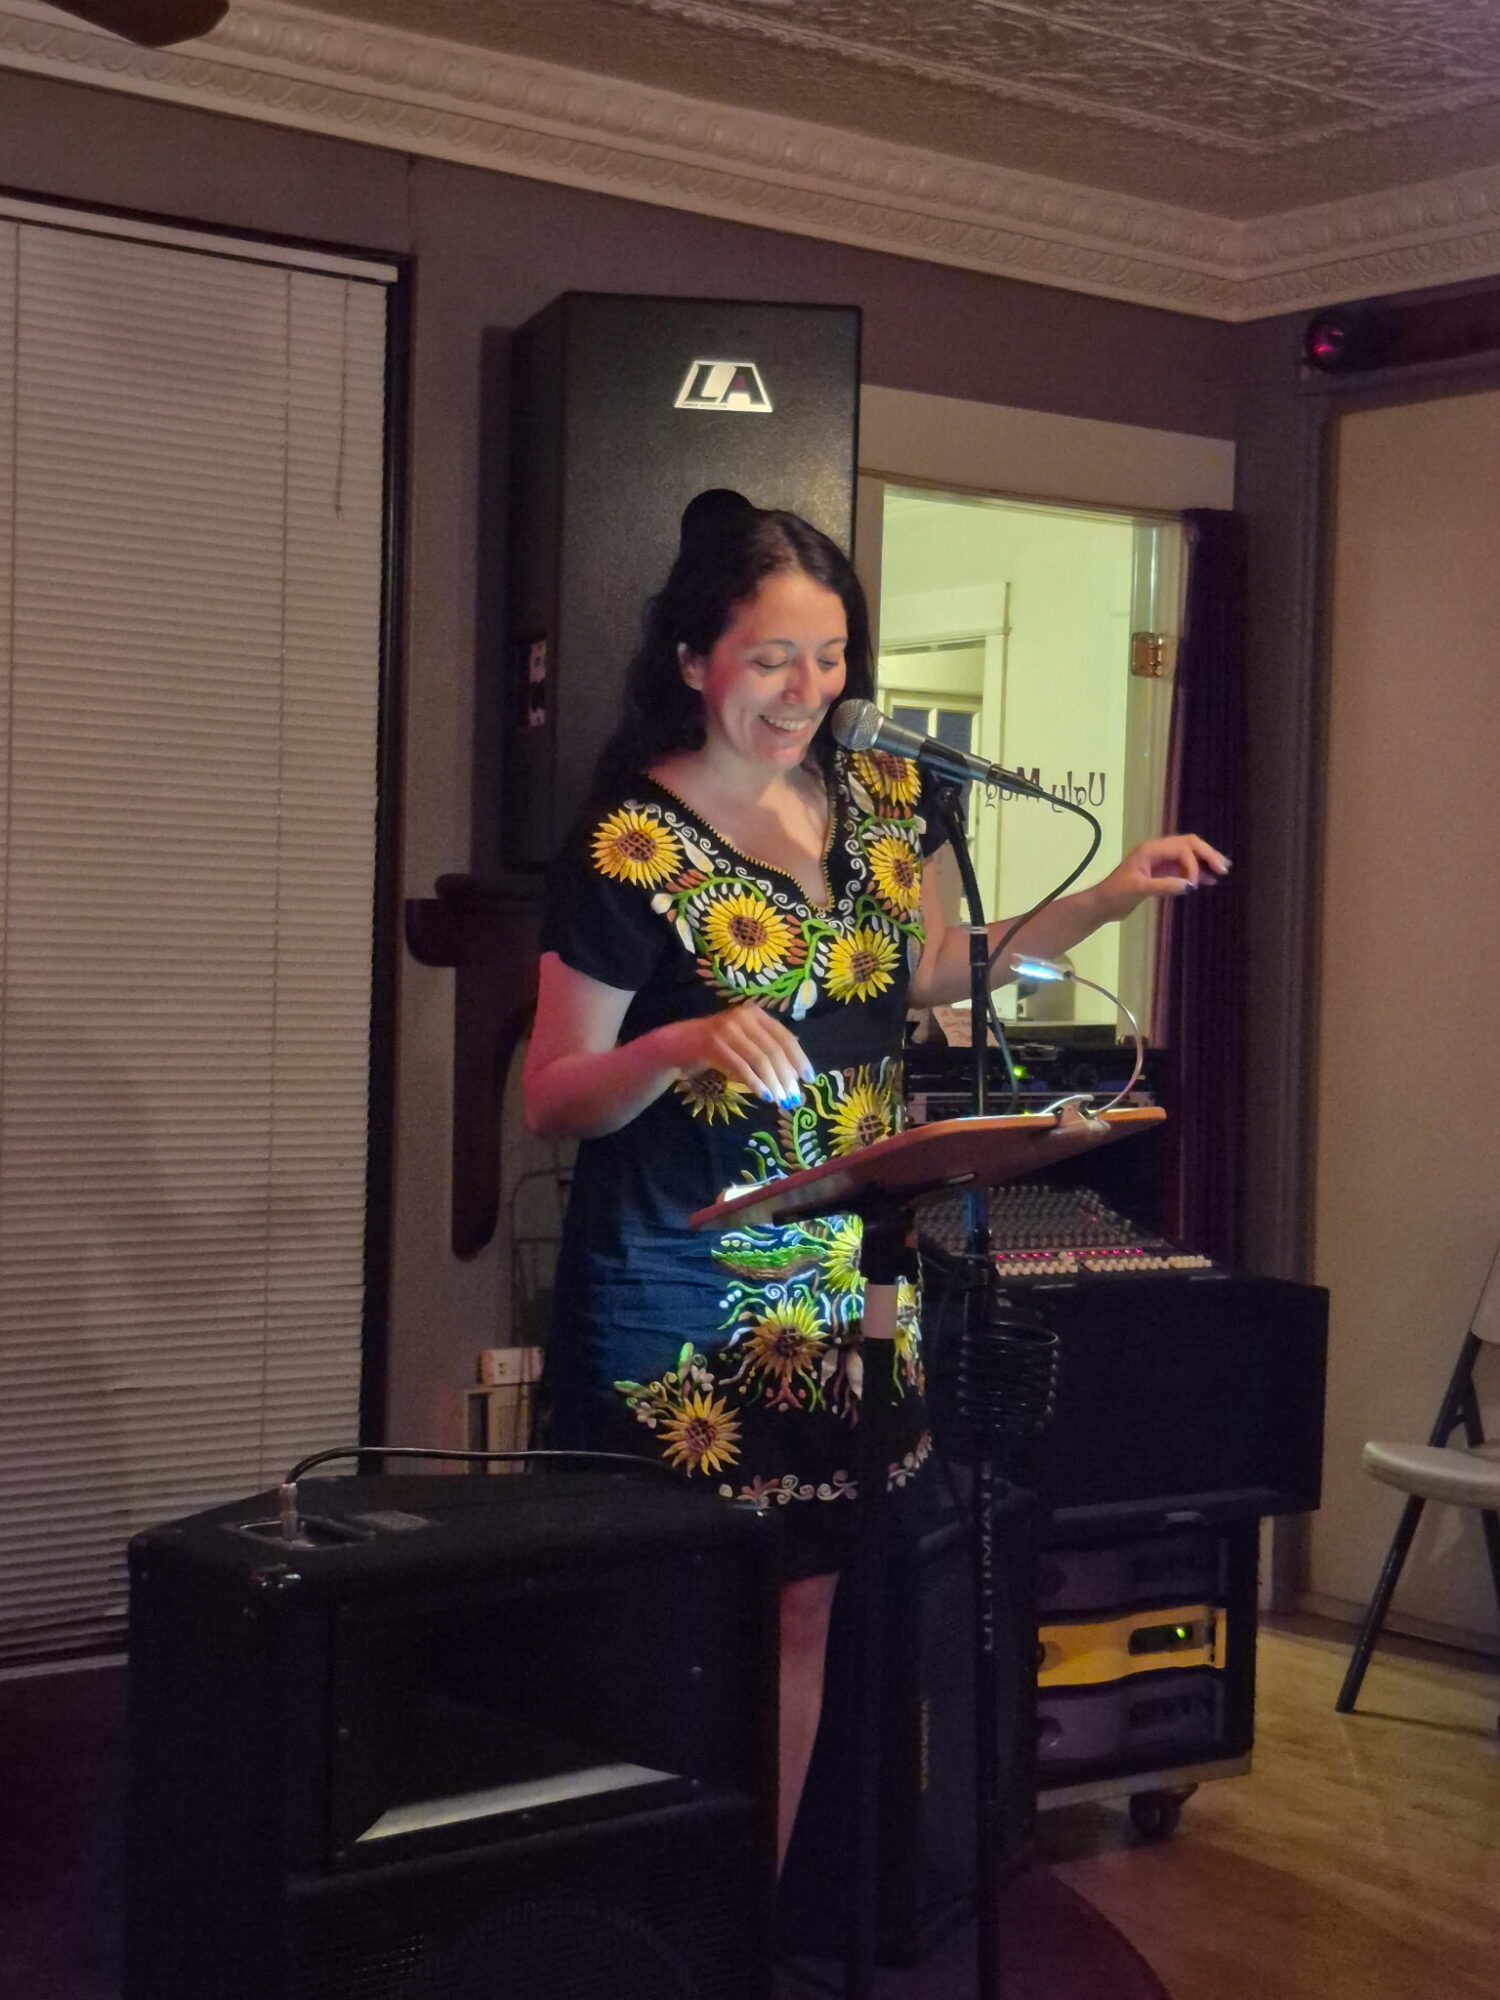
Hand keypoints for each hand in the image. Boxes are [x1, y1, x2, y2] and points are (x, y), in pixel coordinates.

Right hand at [663, 1004, 815, 1109]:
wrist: (679, 1043)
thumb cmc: (718, 1046)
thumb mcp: (745, 1042)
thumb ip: (768, 1050)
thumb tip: (796, 1074)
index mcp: (756, 1015)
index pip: (785, 1037)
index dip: (799, 1059)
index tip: (809, 1079)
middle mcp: (744, 1017)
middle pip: (774, 1050)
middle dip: (787, 1077)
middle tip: (794, 1097)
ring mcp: (727, 1029)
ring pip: (759, 1060)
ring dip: (773, 1083)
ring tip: (780, 1101)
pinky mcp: (713, 1044)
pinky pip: (741, 1067)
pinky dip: (755, 1083)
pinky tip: (764, 1096)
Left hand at [1093, 833, 1230, 918]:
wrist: (1102, 905)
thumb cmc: (1115, 894)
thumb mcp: (1138, 890)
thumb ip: (1163, 886)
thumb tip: (1189, 885)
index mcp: (1150, 850)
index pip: (1180, 848)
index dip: (1191, 864)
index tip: (1193, 884)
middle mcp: (1157, 851)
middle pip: (1188, 845)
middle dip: (1206, 854)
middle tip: (1223, 867)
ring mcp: (1160, 862)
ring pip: (1188, 855)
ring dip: (1204, 862)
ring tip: (1223, 871)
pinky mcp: (1161, 873)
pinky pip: (1183, 868)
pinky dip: (1196, 873)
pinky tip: (1209, 880)